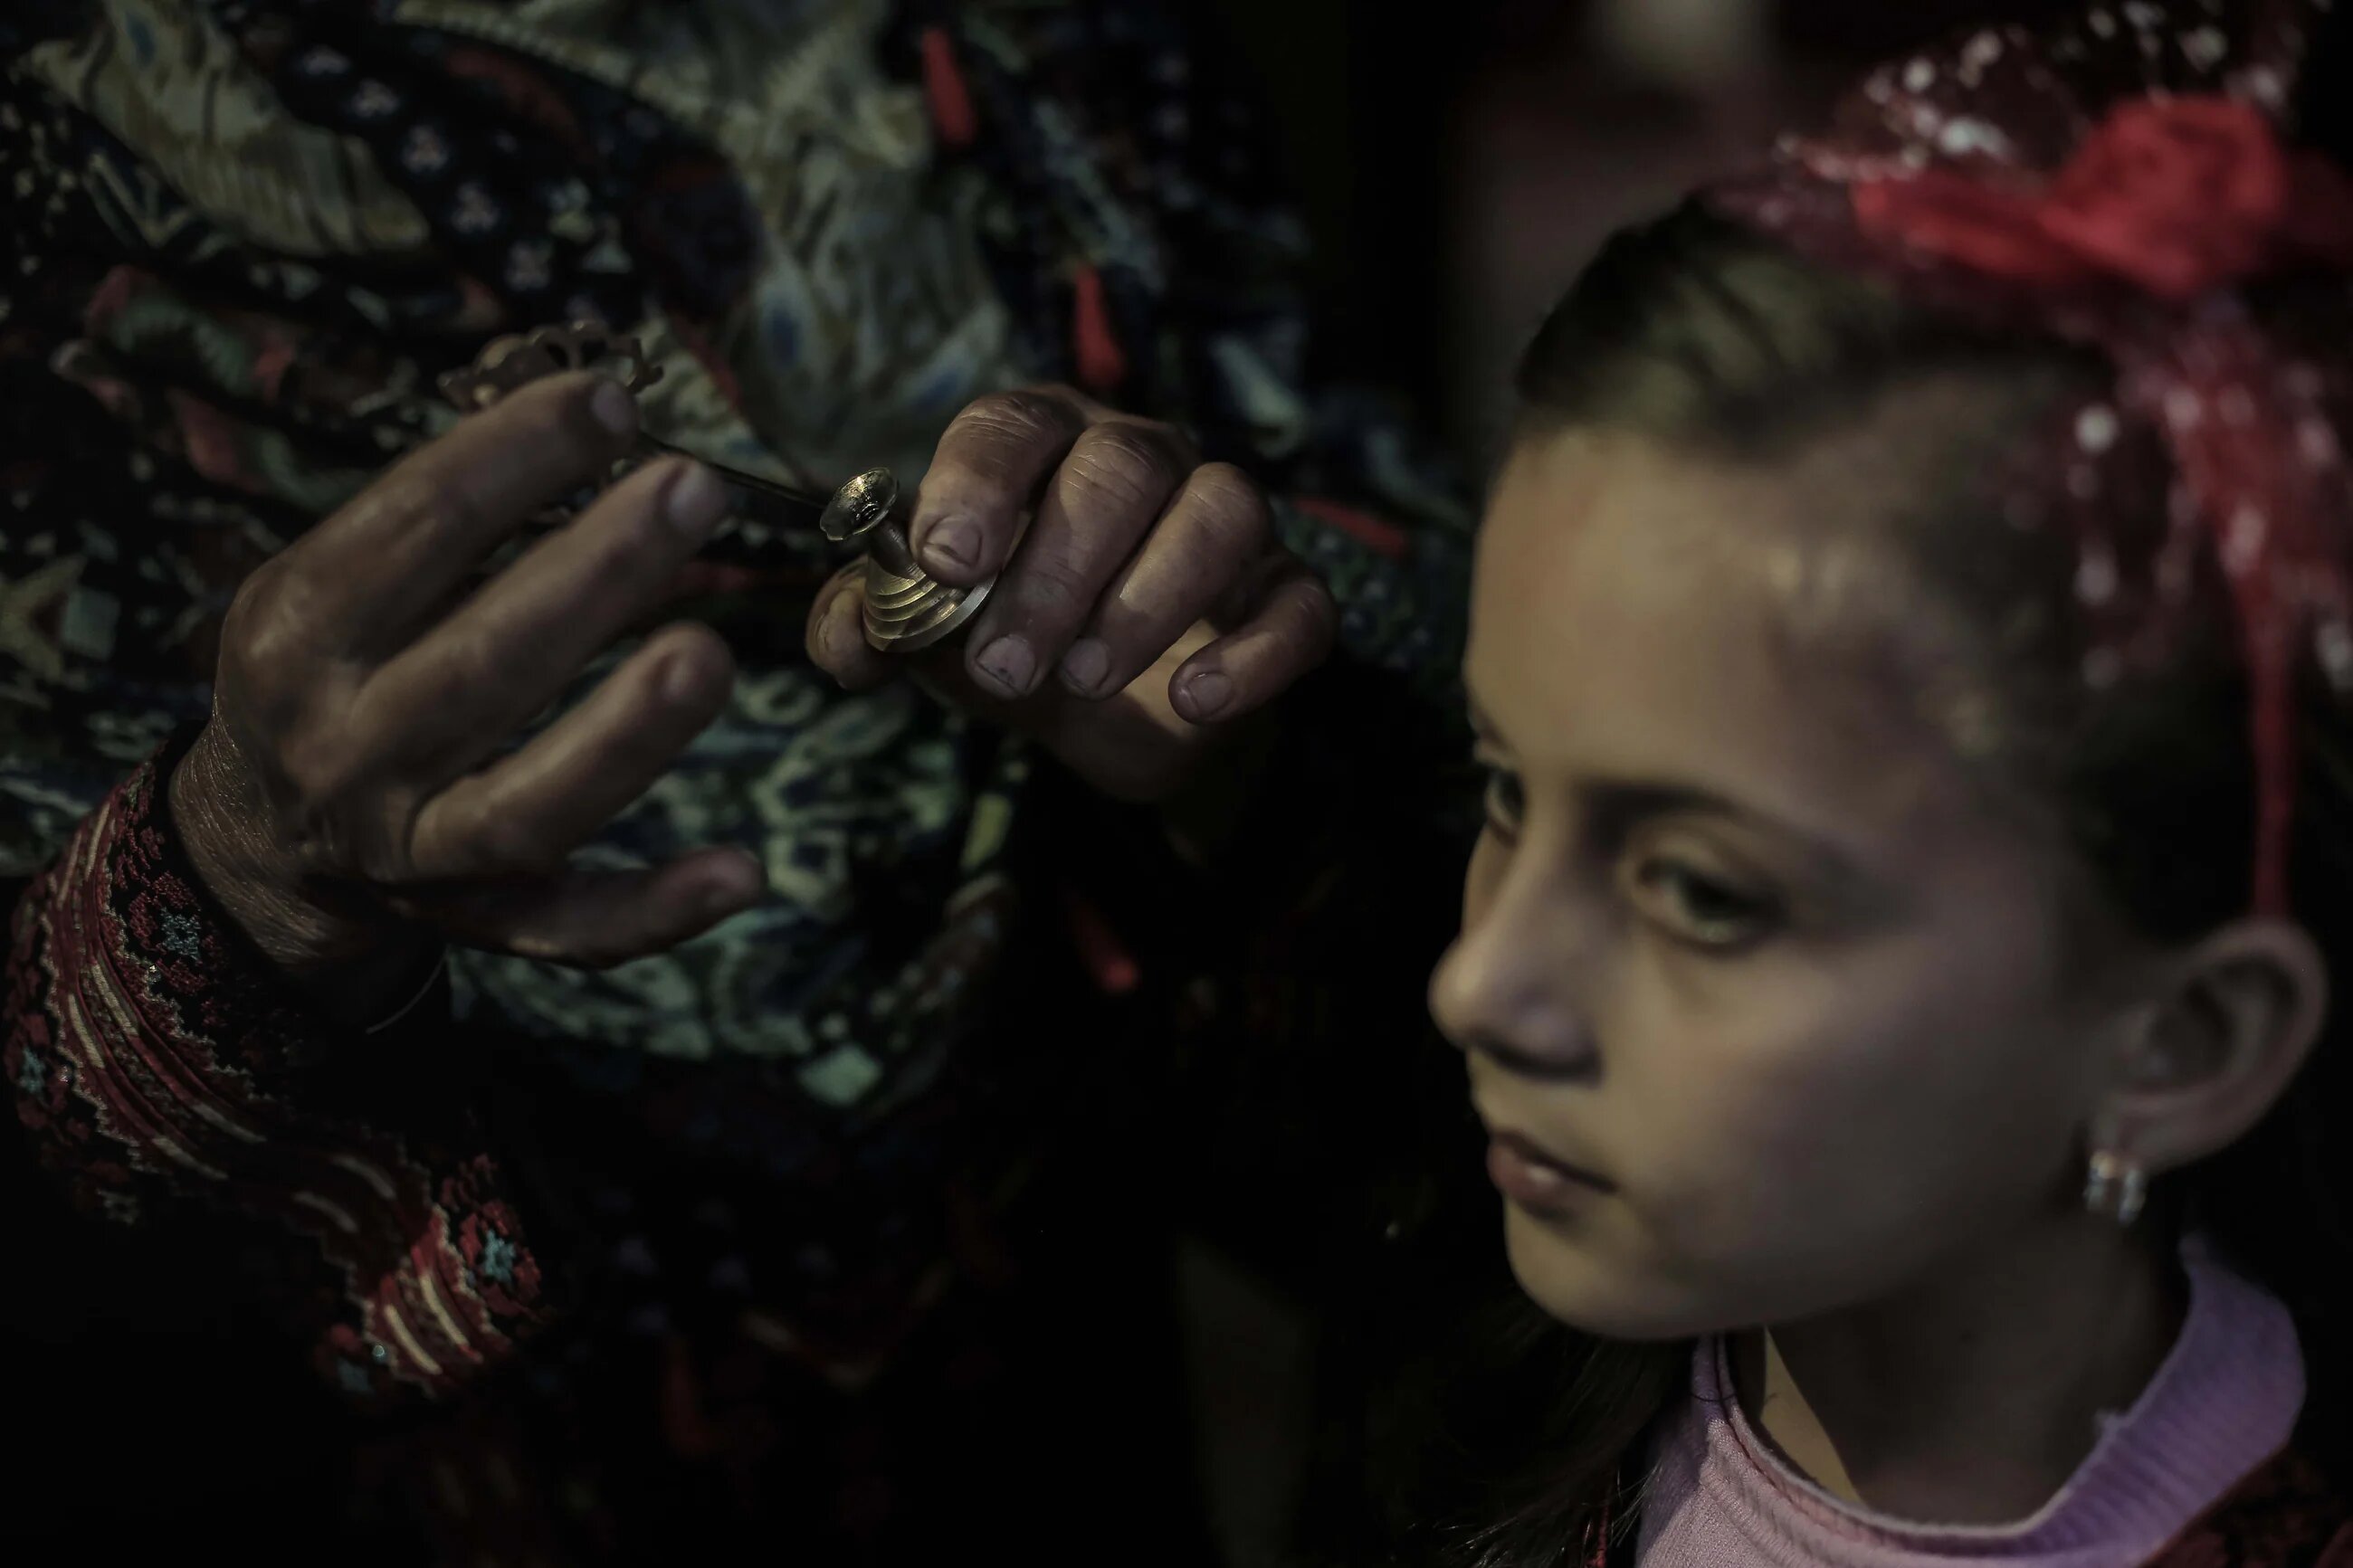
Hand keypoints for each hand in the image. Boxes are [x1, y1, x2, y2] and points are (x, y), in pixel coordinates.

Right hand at [171, 372, 763, 1016]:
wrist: (265, 838)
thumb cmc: (340, 663)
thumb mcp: (339, 581)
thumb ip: (447, 519)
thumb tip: (602, 417)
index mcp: (298, 634)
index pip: (409, 530)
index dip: (512, 458)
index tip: (612, 400)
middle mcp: (344, 748)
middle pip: (480, 666)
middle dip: (592, 575)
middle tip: (694, 490)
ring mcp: (411, 851)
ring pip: (525, 808)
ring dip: (625, 738)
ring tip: (710, 654)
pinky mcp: (482, 924)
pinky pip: (573, 935)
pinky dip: (655, 912)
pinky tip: (741, 873)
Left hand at [804, 388, 1335, 802]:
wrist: (1101, 709)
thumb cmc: (1007, 633)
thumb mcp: (927, 636)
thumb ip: (869, 627)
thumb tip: (851, 640)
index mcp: (1043, 444)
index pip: (1015, 426)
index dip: (979, 484)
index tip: (946, 561)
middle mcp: (1141, 458)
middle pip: (1118, 470)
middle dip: (1056, 571)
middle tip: (1005, 666)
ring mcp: (1223, 520)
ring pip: (1221, 511)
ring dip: (1149, 599)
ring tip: (1086, 681)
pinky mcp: (1283, 594)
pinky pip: (1299, 604)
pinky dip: (1255, 654)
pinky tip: (1194, 702)